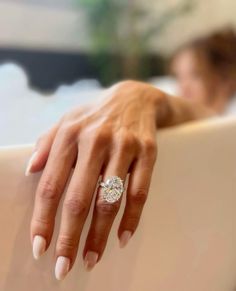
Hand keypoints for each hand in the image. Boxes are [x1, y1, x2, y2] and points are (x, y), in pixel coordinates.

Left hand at [26, 80, 164, 279]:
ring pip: (109, 199)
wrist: (135, 97)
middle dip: (70, 237)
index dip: (43, 220)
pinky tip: (123, 237)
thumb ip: (46, 143)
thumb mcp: (67, 120)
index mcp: (70, 134)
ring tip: (92, 258)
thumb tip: (30, 171)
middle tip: (64, 267)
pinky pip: (140, 192)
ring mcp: (124, 146)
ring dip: (100, 234)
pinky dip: (132, 218)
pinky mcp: (147, 152)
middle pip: (79, 198)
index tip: (40, 247)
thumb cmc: (95, 115)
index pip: (51, 185)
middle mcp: (95, 140)